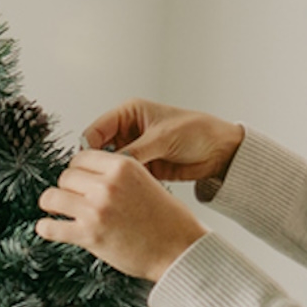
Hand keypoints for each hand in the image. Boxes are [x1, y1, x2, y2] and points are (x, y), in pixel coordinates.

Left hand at [35, 150, 207, 281]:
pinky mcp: (89, 235)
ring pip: (52, 197)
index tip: (78, 179)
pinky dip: (47, 228)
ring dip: (53, 204)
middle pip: (65, 176)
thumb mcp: (147, 183)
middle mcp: (106, 185)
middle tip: (72, 198)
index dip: (78, 169)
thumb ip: (119, 177)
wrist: (179, 251)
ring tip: (57, 210)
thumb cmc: (169, 222)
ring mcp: (96, 210)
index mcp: (123, 167)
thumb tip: (91, 177)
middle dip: (67, 187)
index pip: (81, 157)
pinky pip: (51, 227)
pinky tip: (48, 227)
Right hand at [83, 99, 244, 182]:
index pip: (97, 130)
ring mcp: (135, 150)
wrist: (220, 151)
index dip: (89, 148)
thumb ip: (135, 152)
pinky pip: (126, 177)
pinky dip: (123, 185)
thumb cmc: (197, 131)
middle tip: (94, 182)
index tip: (86, 166)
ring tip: (108, 190)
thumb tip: (111, 166)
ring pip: (111, 167)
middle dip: (97, 166)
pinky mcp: (144, 168)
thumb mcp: (162, 138)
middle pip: (100, 150)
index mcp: (129, 113)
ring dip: (110, 177)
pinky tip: (122, 194)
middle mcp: (129, 131)